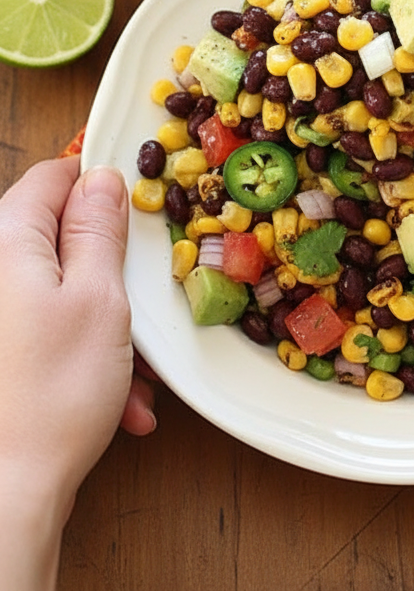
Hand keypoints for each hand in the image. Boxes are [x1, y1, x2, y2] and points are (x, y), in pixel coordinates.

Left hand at [0, 157, 154, 590]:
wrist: (4, 494)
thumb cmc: (51, 395)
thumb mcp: (99, 298)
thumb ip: (98, 230)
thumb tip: (101, 180)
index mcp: (5, 241)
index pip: (51, 177)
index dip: (98, 186)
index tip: (136, 212)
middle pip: (57, 240)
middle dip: (109, 275)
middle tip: (141, 310)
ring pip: (59, 292)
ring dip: (105, 326)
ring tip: (133, 376)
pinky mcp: (1, 355)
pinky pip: (45, 333)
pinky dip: (83, 358)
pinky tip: (116, 401)